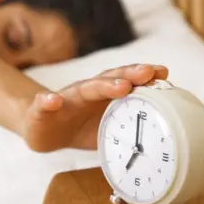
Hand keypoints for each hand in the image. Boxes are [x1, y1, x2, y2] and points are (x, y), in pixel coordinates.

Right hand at [21, 64, 168, 151]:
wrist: (46, 130)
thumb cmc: (79, 128)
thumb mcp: (104, 128)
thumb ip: (125, 123)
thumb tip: (157, 131)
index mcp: (102, 97)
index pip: (124, 82)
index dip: (142, 78)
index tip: (162, 73)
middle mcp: (86, 92)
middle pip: (108, 79)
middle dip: (129, 74)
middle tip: (149, 72)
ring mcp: (64, 100)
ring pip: (83, 88)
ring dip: (101, 85)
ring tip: (121, 86)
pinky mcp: (41, 110)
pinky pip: (42, 104)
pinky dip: (47, 102)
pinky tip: (52, 101)